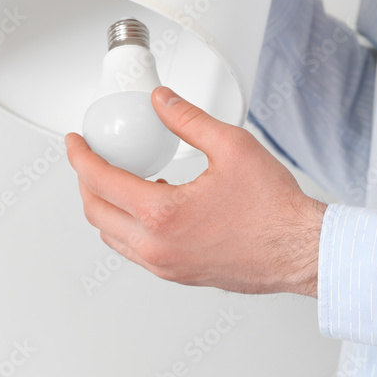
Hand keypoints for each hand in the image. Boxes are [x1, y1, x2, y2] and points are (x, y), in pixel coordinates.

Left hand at [66, 86, 325, 296]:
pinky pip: (133, 249)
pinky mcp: (177, 274)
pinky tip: (146, 202)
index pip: (100, 181)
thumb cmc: (275, 209)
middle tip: (89, 158)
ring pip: (111, 235)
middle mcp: (156, 247)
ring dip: (103, 205)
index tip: (75, 142)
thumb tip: (162, 102)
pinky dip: (125, 224)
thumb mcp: (232, 146)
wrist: (300, 251)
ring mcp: (165, 266)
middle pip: (95, 212)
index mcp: (162, 214)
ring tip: (113, 177)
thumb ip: (188, 120)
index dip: (80, 156)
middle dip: (85, 181)